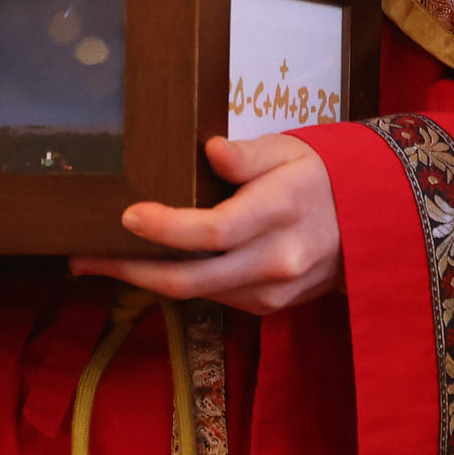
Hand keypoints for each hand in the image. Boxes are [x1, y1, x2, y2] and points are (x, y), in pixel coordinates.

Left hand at [81, 133, 340, 314]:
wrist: (372, 222)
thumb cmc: (321, 175)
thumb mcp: (290, 148)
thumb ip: (249, 154)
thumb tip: (211, 149)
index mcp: (281, 212)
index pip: (213, 231)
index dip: (166, 228)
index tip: (127, 216)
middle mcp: (276, 260)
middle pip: (192, 278)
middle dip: (129, 270)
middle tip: (81, 259)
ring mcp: (274, 290)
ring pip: (197, 293)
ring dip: (146, 280)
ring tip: (101, 260)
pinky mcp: (270, 306)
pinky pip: (214, 297)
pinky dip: (178, 283)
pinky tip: (148, 267)